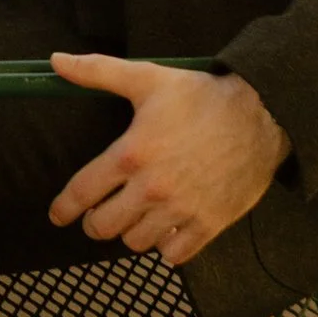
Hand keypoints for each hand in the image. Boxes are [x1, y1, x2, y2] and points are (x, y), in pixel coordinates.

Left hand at [46, 58, 287, 267]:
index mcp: (131, 153)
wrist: (261, 115)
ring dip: (130, 233)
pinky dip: (166, 247)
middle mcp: (152, 188)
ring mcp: (181, 210)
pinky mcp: (209, 224)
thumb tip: (56, 61)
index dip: (64, 208)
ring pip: (136, 243)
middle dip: (94, 222)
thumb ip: (97, 72)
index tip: (58, 215)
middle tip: (98, 215)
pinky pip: (174, 255)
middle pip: (103, 226)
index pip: (83, 192)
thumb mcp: (147, 78)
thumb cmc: (201, 97)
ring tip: (134, 218)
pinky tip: (166, 230)